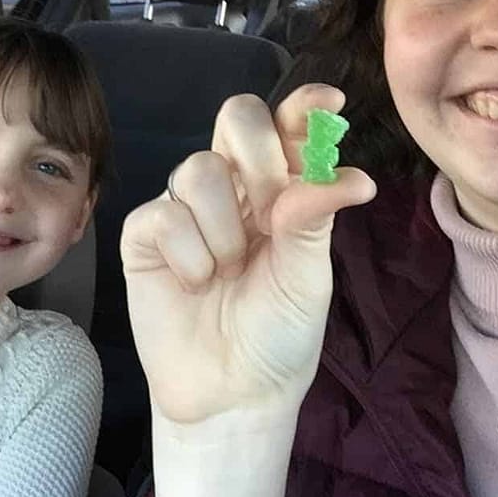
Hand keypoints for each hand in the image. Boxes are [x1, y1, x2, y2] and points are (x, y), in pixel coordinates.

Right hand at [121, 84, 375, 424]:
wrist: (234, 390)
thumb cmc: (278, 330)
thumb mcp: (309, 275)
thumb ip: (316, 218)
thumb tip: (351, 175)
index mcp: (280, 189)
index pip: (288, 126)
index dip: (304, 106)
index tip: (329, 105)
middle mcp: (233, 187)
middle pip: (236, 117)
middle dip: (258, 160)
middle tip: (270, 215)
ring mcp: (186, 207)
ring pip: (199, 169)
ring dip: (225, 229)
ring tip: (231, 272)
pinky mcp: (146, 235)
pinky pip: (164, 215)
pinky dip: (190, 256)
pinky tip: (197, 284)